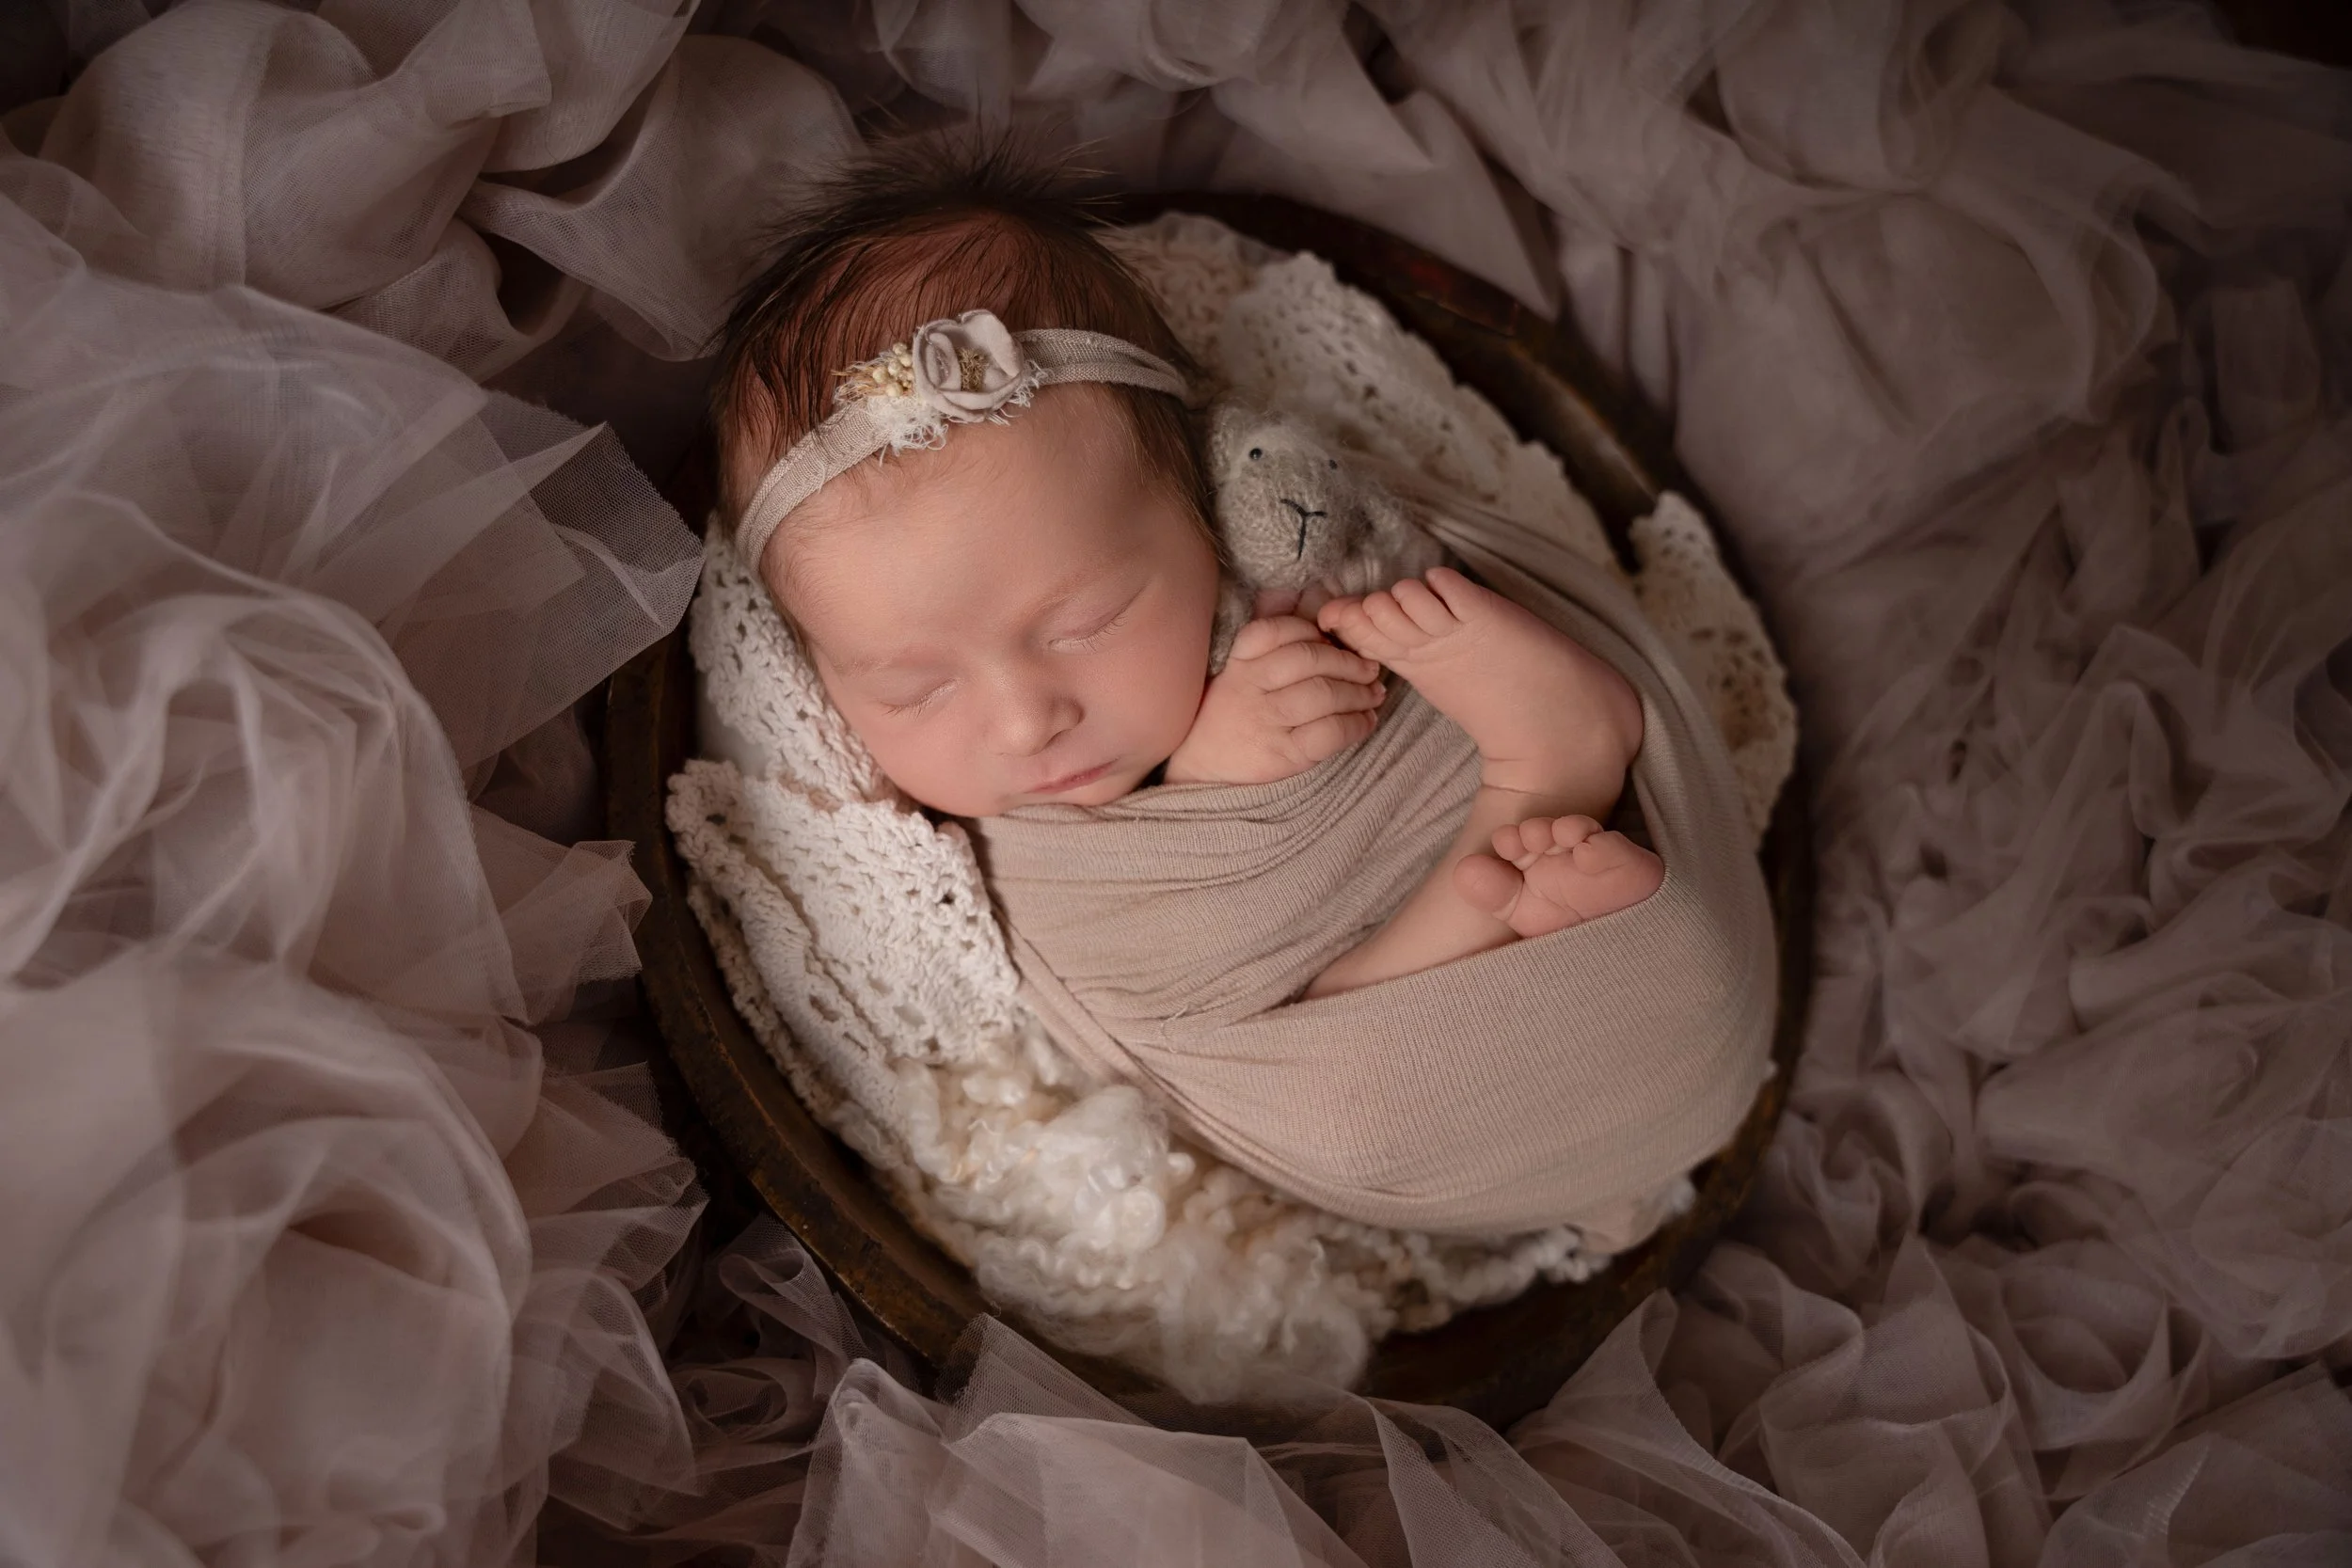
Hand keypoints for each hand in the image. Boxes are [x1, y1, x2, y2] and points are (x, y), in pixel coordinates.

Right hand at [1164, 613, 1386, 785]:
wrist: (1202, 765)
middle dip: (1349, 662)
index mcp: (1240, 662)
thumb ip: (1270, 640)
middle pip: (1309, 660)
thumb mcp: (1238, 670)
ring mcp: (1265, 722)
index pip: (1278, 630)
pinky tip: (1366, 722)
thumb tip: (1310, 599)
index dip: (1313, 631)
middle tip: (1370, 668)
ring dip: (1359, 693)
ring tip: (1374, 694)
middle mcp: (1250, 687)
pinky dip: (1356, 725)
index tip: (1332, 640)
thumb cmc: (1230, 712)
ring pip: (1323, 694)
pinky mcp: (1282, 755)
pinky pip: (1329, 733)